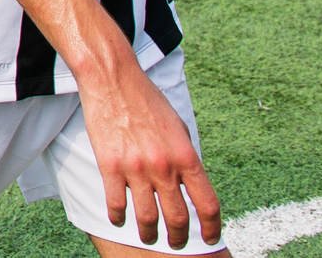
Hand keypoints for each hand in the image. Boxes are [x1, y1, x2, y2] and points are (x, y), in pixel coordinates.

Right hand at [76, 59, 222, 248]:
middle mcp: (164, 166)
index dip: (211, 228)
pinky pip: (116, 204)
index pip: (207, 205)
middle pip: (178, 218)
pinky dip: (119, 218)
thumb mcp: (179, 129)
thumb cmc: (147, 101)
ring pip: (147, 218)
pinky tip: (120, 220)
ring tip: (149, 237)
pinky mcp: (109, 166)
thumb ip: (186, 159)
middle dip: (179, 238)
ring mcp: (135, 168)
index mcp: (186, 156)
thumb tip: (191, 187)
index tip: (209, 238)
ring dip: (150, 234)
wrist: (113, 80)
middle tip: (177, 243)